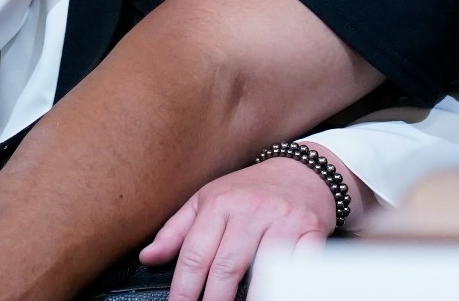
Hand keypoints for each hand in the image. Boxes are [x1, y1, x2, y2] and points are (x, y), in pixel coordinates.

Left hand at [140, 149, 361, 300]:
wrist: (302, 170)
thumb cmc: (251, 190)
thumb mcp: (207, 200)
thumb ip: (176, 231)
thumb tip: (148, 257)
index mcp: (220, 204)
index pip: (195, 255)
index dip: (184, 289)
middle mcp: (250, 210)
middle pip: (226, 266)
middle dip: (214, 300)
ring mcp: (282, 220)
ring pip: (263, 270)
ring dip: (251, 297)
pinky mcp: (310, 230)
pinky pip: (298, 264)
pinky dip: (287, 284)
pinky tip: (275, 293)